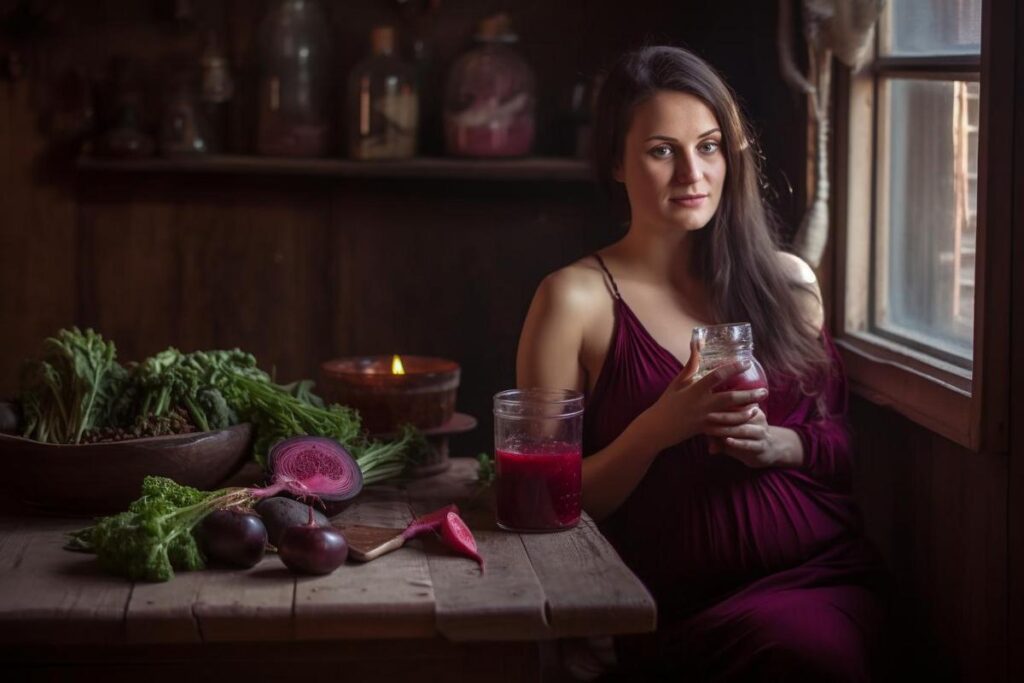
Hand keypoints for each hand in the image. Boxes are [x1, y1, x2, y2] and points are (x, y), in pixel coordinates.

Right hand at [635, 340, 770, 452]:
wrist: (656, 428)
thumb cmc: (667, 402)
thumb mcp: (678, 382)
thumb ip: (691, 364)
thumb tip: (697, 341)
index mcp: (695, 390)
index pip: (717, 376)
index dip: (733, 368)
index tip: (746, 363)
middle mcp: (702, 404)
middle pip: (730, 398)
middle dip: (749, 395)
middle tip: (764, 390)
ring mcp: (704, 419)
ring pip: (731, 417)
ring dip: (747, 412)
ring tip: (759, 405)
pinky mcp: (705, 431)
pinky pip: (725, 429)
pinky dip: (738, 425)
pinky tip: (747, 420)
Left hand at [704, 405, 778, 467]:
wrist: (771, 449)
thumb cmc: (745, 434)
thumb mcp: (734, 427)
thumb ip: (718, 424)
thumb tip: (700, 422)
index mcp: (751, 408)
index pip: (737, 402)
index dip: (721, 403)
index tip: (706, 401)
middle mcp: (757, 419)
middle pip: (739, 415)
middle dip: (722, 415)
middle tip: (706, 416)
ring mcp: (760, 433)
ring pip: (742, 429)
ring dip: (726, 430)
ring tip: (711, 430)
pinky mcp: (761, 447)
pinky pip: (748, 444)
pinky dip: (737, 443)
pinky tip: (727, 441)